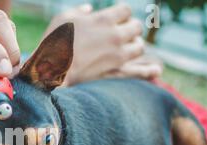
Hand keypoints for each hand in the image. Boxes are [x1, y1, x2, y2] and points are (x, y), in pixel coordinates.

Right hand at [44, 4, 161, 84]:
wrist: (50, 70)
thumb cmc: (53, 42)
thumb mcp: (63, 18)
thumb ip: (80, 11)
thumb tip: (89, 9)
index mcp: (104, 19)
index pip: (125, 11)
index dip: (121, 15)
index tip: (114, 20)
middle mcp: (115, 35)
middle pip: (136, 27)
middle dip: (129, 30)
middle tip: (120, 35)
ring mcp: (117, 55)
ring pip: (138, 47)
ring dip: (134, 47)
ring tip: (126, 50)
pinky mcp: (115, 73)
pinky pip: (137, 71)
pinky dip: (148, 71)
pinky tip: (156, 70)